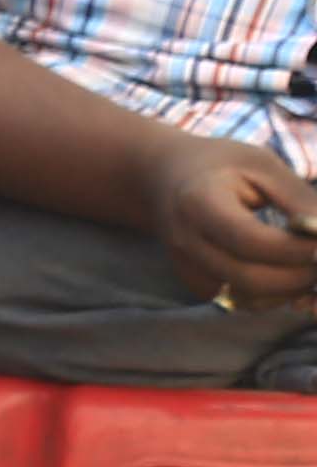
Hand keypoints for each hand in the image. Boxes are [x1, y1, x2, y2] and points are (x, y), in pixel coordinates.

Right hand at [137, 131, 316, 307]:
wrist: (165, 178)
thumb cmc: (221, 165)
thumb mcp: (263, 165)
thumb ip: (298, 200)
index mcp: (198, 202)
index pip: (252, 241)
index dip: (298, 249)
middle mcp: (185, 242)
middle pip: (250, 278)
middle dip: (300, 275)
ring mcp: (186, 267)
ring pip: (248, 298)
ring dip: (289, 289)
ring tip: (307, 263)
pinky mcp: (194, 283)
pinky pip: (240, 302)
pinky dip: (270, 294)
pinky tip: (283, 270)